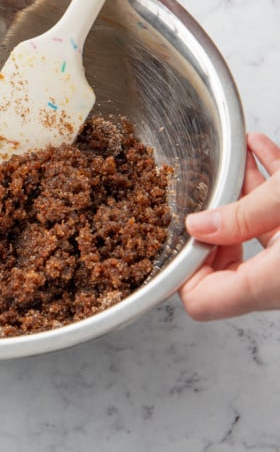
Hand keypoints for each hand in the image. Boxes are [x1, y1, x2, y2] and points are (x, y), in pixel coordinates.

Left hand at [179, 133, 279, 319]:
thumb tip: (198, 224)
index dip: (183, 266)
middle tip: (210, 194)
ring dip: (244, 195)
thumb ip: (241, 216)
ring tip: (238, 157)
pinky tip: (262, 151)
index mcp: (269, 285)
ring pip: (257, 233)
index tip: (183, 230)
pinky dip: (269, 186)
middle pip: (226, 266)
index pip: (201, 300)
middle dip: (215, 222)